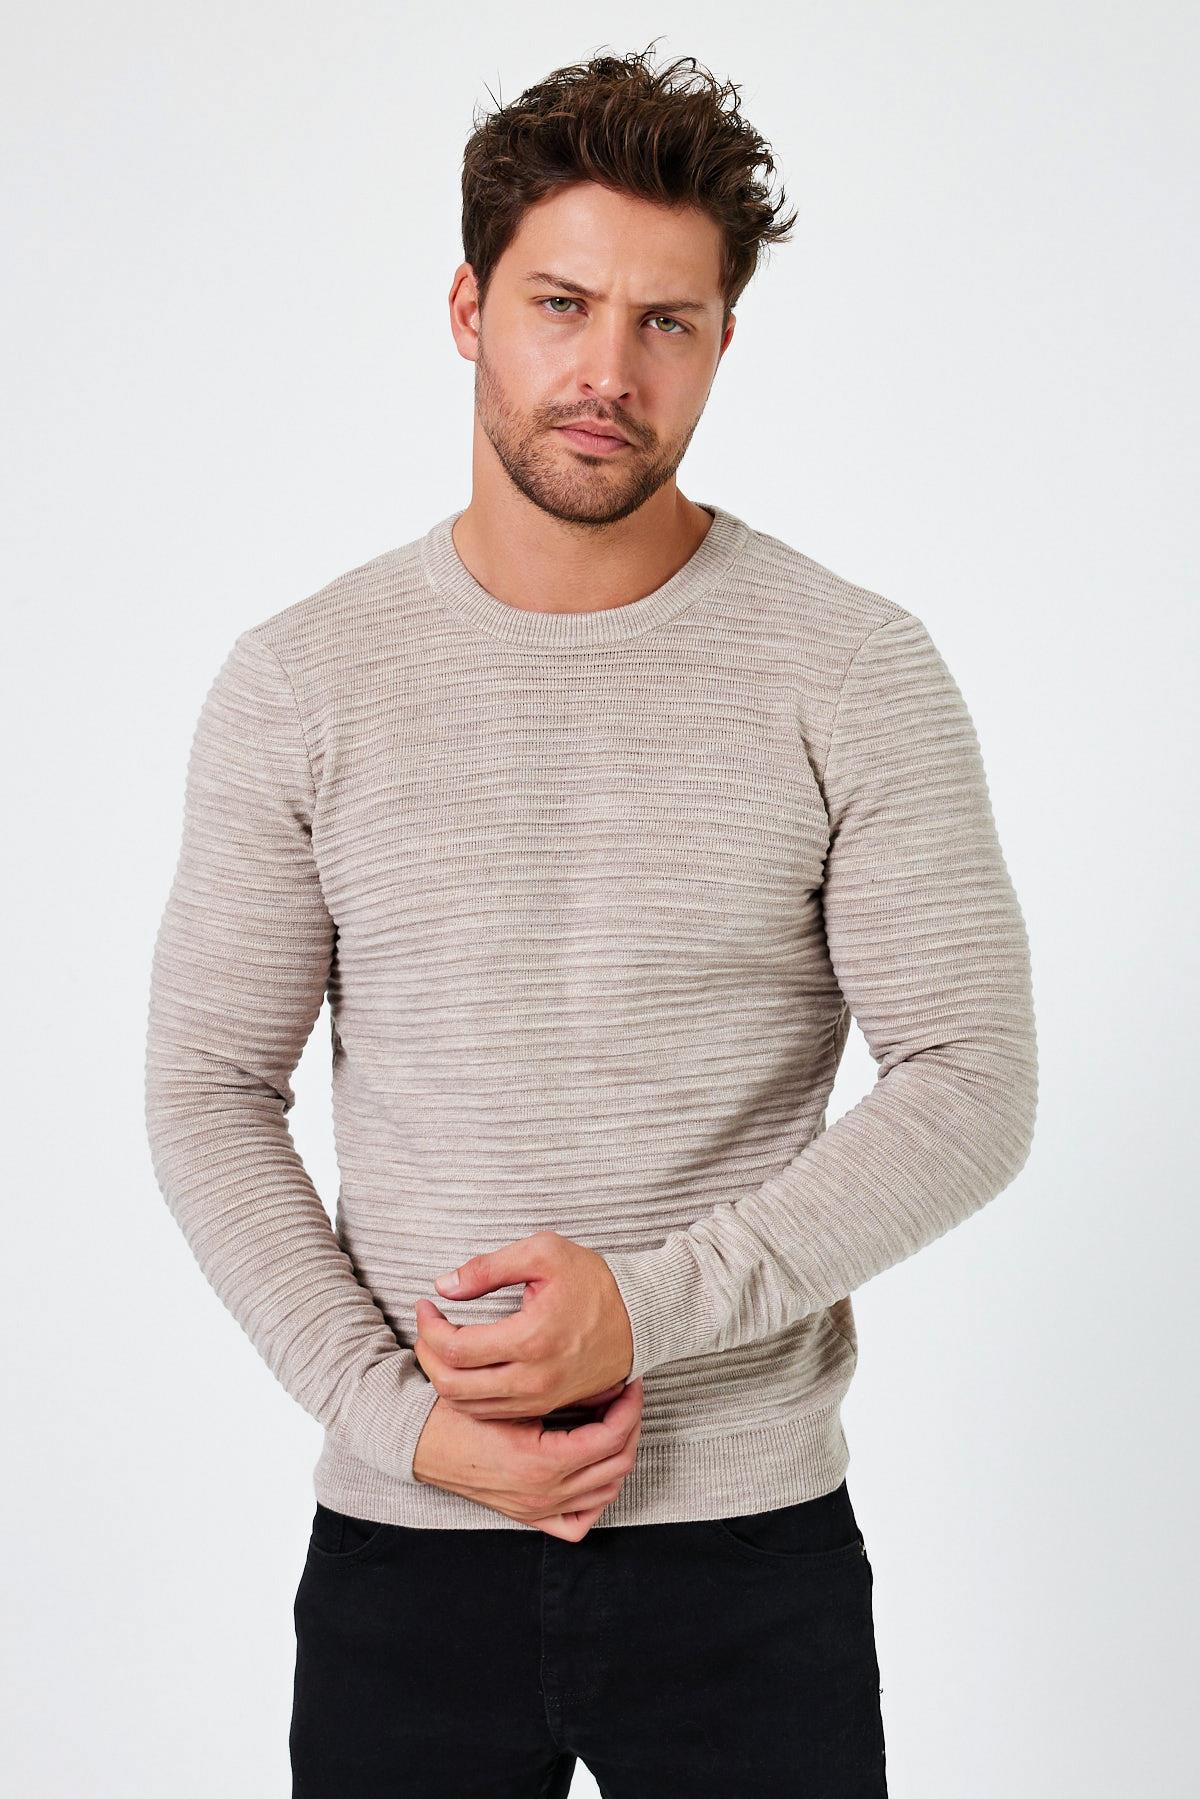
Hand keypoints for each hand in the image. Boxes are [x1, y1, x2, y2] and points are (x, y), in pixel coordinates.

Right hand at [410, 1378, 643, 1539]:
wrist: (419, 1441)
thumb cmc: (457, 1412)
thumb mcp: (507, 1395)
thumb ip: (556, 1389)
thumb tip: (603, 1380)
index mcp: (540, 1463)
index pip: (610, 1438)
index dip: (628, 1407)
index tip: (629, 1382)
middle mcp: (544, 1494)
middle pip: (617, 1465)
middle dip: (630, 1427)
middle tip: (628, 1398)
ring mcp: (537, 1510)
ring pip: (606, 1492)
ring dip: (619, 1455)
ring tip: (616, 1423)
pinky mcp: (528, 1516)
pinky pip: (579, 1522)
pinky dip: (597, 1498)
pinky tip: (596, 1470)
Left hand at [413, 1230, 633, 1419]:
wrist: (640, 1319)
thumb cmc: (593, 1281)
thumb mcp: (544, 1253)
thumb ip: (489, 1267)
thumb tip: (444, 1286)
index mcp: (530, 1338)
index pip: (455, 1347)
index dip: (428, 1326)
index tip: (425, 1304)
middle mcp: (533, 1378)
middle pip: (453, 1385)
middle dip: (427, 1355)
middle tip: (426, 1327)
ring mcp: (540, 1399)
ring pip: (468, 1406)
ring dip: (443, 1377)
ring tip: (440, 1344)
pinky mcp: (546, 1406)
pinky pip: (491, 1413)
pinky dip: (467, 1394)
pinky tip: (466, 1365)